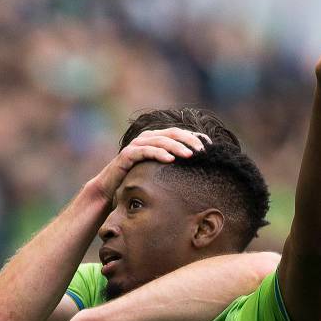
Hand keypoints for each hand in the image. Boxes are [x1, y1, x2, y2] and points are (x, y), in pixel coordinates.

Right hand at [87, 128, 210, 203]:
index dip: (195, 137)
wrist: (110, 187)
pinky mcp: (128, 154)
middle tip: (203, 150)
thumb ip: (172, 164)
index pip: (179, 133)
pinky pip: (146, 151)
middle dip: (189, 140)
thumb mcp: (157, 170)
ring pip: (161, 140)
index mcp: (156, 138)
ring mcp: (137, 144)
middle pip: (173, 133)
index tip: (210, 146)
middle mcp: (147, 137)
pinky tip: (170, 159)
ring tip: (190, 155)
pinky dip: (159, 153)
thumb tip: (196, 167)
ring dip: (177, 147)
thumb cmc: (136, 179)